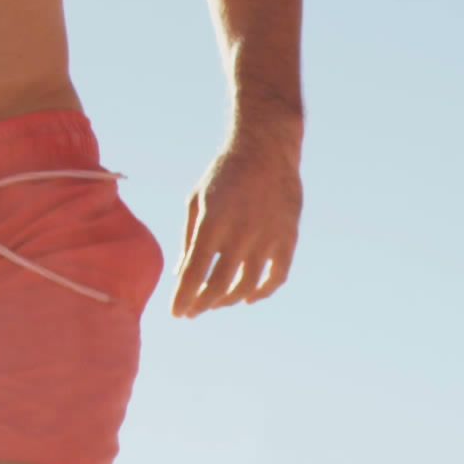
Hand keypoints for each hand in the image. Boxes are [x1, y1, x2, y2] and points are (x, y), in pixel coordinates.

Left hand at [174, 121, 301, 317]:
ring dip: (228, 300)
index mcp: (212, 222)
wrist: (266, 149)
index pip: (193, 272)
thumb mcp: (196, 200)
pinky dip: (262, 292)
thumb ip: (189, 239)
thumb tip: (180, 275)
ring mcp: (267, 238)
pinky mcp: (287, 238)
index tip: (176, 314)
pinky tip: (248, 297)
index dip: (183, 298)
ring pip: (247, 286)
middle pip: (219, 286)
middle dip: (202, 304)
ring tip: (216, 302)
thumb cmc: (223, 174)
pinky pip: (276, 277)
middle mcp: (240, 234)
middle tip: (193, 312)